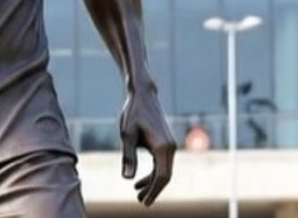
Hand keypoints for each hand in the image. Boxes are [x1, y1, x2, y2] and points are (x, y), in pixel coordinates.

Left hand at [120, 88, 175, 206]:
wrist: (142, 95)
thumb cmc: (133, 113)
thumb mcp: (127, 135)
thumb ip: (128, 156)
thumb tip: (127, 178)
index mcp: (163, 147)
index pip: (162, 177)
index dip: (154, 191)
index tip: (145, 202)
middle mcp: (170, 147)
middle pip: (165, 176)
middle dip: (154, 190)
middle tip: (142, 202)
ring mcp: (169, 145)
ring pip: (164, 171)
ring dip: (152, 183)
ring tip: (138, 194)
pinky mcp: (165, 143)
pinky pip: (161, 164)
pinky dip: (152, 173)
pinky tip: (139, 180)